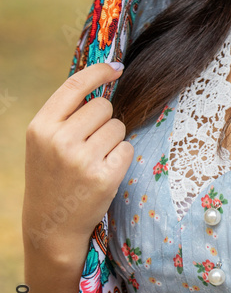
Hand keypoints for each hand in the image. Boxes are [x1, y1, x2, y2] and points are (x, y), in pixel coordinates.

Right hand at [23, 63, 133, 255]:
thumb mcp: (45, 142)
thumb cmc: (52, 176)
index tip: (116, 67)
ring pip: (118, 126)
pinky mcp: (104, 177)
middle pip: (103, 106)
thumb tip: (104, 76)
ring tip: (94, 159)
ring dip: (113, 139)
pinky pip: (127, 148)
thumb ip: (66, 113)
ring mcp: (82, 160)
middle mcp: (59, 140)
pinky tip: (104, 171)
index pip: (75, 85)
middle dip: (103, 119)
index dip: (99, 72)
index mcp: (41, 127)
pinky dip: (121, 157)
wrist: (51, 225)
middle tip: (90, 143)